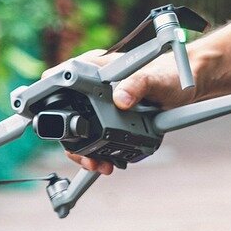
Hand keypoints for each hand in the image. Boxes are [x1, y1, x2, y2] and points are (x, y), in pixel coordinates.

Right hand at [41, 49, 197, 175]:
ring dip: (83, 149)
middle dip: (69, 138)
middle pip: (63, 110)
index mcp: (97, 66)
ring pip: (77, 127)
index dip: (46, 96)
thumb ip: (139, 84)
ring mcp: (97, 101)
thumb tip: (121, 97)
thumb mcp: (156, 79)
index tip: (50, 118)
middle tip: (86, 156)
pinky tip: (105, 161)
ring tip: (98, 163)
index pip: (60, 76)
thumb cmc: (170, 74)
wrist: (184, 84)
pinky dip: (95, 150)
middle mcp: (92, 83)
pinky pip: (92, 135)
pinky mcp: (106, 116)